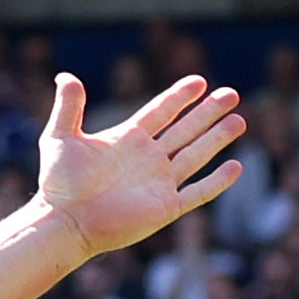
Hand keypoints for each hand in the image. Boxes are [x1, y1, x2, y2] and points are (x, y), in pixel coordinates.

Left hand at [32, 77, 250, 261]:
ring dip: (218, 138)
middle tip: (232, 94)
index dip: (180, 97)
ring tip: (240, 120)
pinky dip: (217, 181)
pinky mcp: (165, 208)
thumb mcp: (59, 137)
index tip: (199, 81)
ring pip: (196, 155)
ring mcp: (158, 183)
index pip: (161, 112)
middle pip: (185, 130)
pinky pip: (198, 192)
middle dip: (209, 113)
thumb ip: (68, 106)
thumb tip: (64, 76)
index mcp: (128, 140)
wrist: (66, 221)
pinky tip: (236, 166)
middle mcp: (147, 159)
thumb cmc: (58, 183)